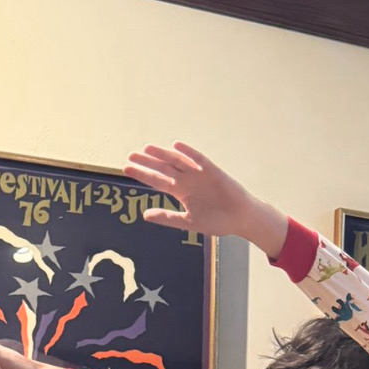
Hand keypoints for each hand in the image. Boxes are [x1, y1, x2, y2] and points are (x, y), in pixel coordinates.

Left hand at [126, 143, 287, 255]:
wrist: (241, 219)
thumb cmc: (218, 221)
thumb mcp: (189, 222)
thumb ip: (168, 217)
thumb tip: (144, 215)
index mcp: (181, 192)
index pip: (157, 181)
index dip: (142, 174)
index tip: (126, 168)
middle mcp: (187, 181)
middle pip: (163, 168)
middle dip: (147, 162)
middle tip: (130, 156)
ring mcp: (199, 175)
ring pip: (177, 161)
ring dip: (163, 155)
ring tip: (147, 149)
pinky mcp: (213, 172)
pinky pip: (199, 159)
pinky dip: (188, 153)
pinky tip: (176, 146)